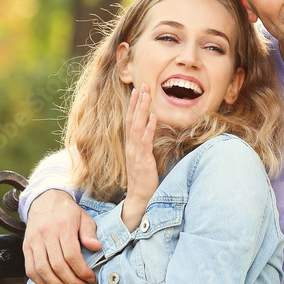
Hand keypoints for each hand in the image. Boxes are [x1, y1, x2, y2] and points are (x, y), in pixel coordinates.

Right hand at [23, 189, 100, 283]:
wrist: (44, 200)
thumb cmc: (67, 212)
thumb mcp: (83, 218)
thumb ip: (89, 233)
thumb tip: (96, 247)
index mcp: (63, 226)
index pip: (72, 255)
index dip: (82, 271)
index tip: (90, 278)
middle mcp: (46, 234)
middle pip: (57, 265)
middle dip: (72, 281)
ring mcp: (34, 241)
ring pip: (42, 270)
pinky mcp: (26, 247)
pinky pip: (30, 269)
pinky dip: (41, 282)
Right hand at [121, 85, 158, 231]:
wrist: (139, 198)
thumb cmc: (144, 180)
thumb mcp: (145, 159)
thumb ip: (146, 146)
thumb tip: (152, 133)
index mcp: (131, 146)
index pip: (131, 121)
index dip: (134, 105)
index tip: (138, 91)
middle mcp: (131, 146)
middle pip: (132, 119)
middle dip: (137, 102)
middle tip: (142, 85)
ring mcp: (136, 153)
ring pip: (137, 126)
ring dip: (142, 109)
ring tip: (146, 95)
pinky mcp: (143, 160)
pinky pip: (145, 141)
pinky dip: (149, 128)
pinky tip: (153, 117)